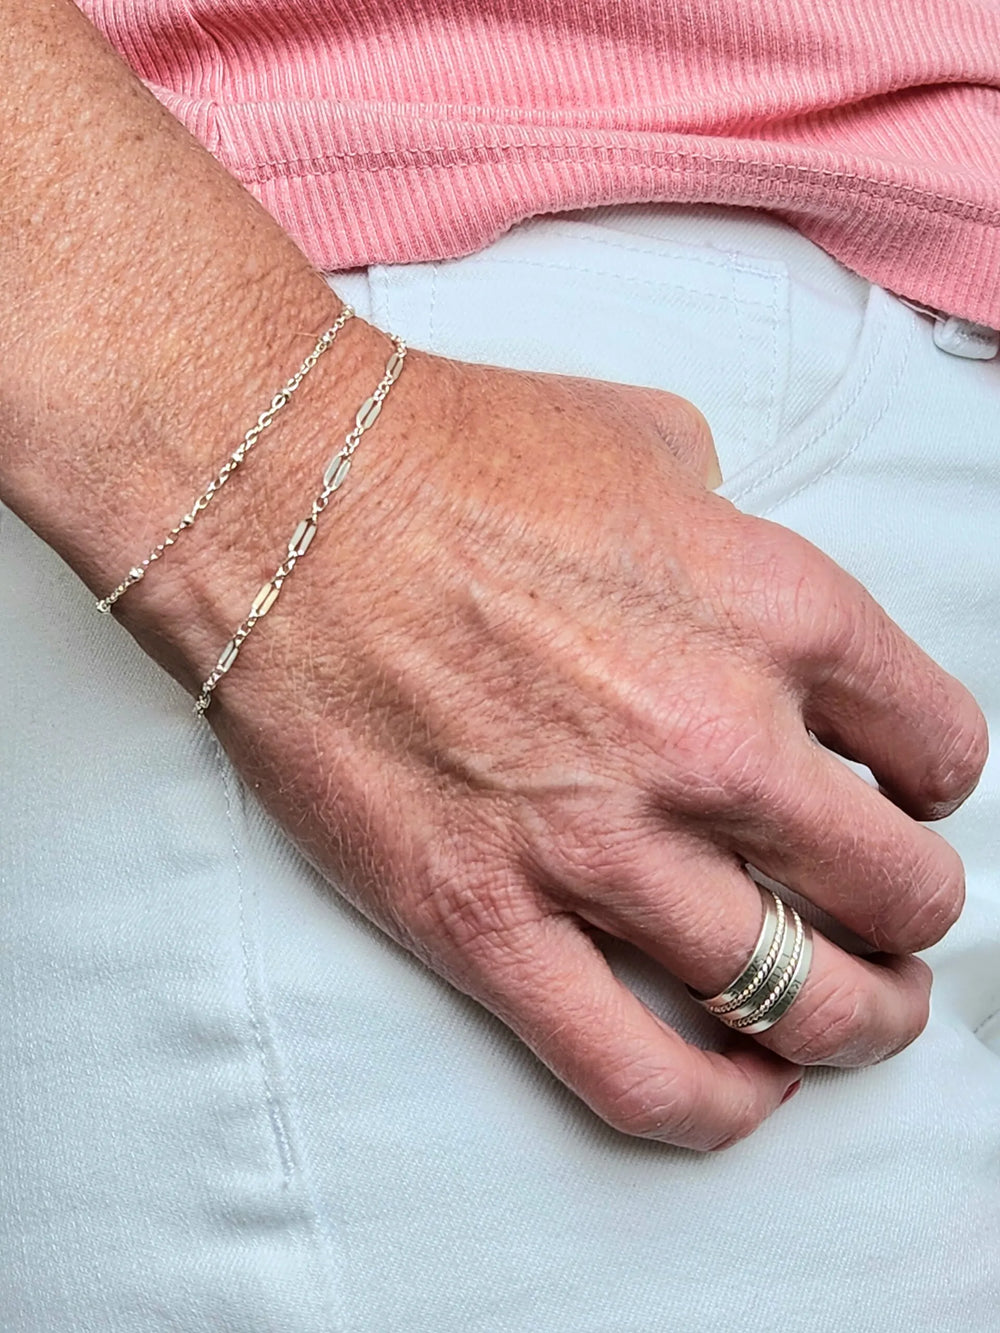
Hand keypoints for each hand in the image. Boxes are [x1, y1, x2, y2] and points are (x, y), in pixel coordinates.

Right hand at [138, 322, 985, 1151]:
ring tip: (854, 1013)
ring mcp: (602, 844)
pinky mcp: (488, 920)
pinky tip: (744, 1086)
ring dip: (854, 1020)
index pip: (936, 743)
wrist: (282, 502)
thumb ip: (731, 525)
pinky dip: (718, 1105)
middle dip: (912, 915)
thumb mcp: (647, 440)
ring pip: (798, 997)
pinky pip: (639, 1074)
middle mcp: (712, 741)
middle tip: (893, 916)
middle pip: (894, 888)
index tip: (908, 795)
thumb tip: (740, 592)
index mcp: (772, 611)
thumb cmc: (451, 456)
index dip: (936, 783)